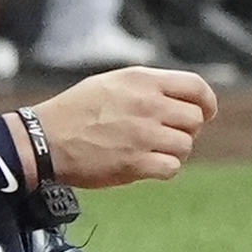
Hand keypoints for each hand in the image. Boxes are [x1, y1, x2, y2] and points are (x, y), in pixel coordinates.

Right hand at [30, 66, 214, 188]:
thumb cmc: (76, 111)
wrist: (45, 140)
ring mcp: (143, 135)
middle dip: (186, 129)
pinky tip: (147, 165)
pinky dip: (164, 169)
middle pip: (194, 120)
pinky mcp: (136, 163)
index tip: (206, 113)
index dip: (206, 102)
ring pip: (185, 145)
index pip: (196, 87)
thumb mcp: (112, 82)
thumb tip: (179, 97)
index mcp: (143, 81)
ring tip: (152, 150)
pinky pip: (172, 168)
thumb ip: (147, 87)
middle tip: (166, 135)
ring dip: (174, 151)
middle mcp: (147, 105)